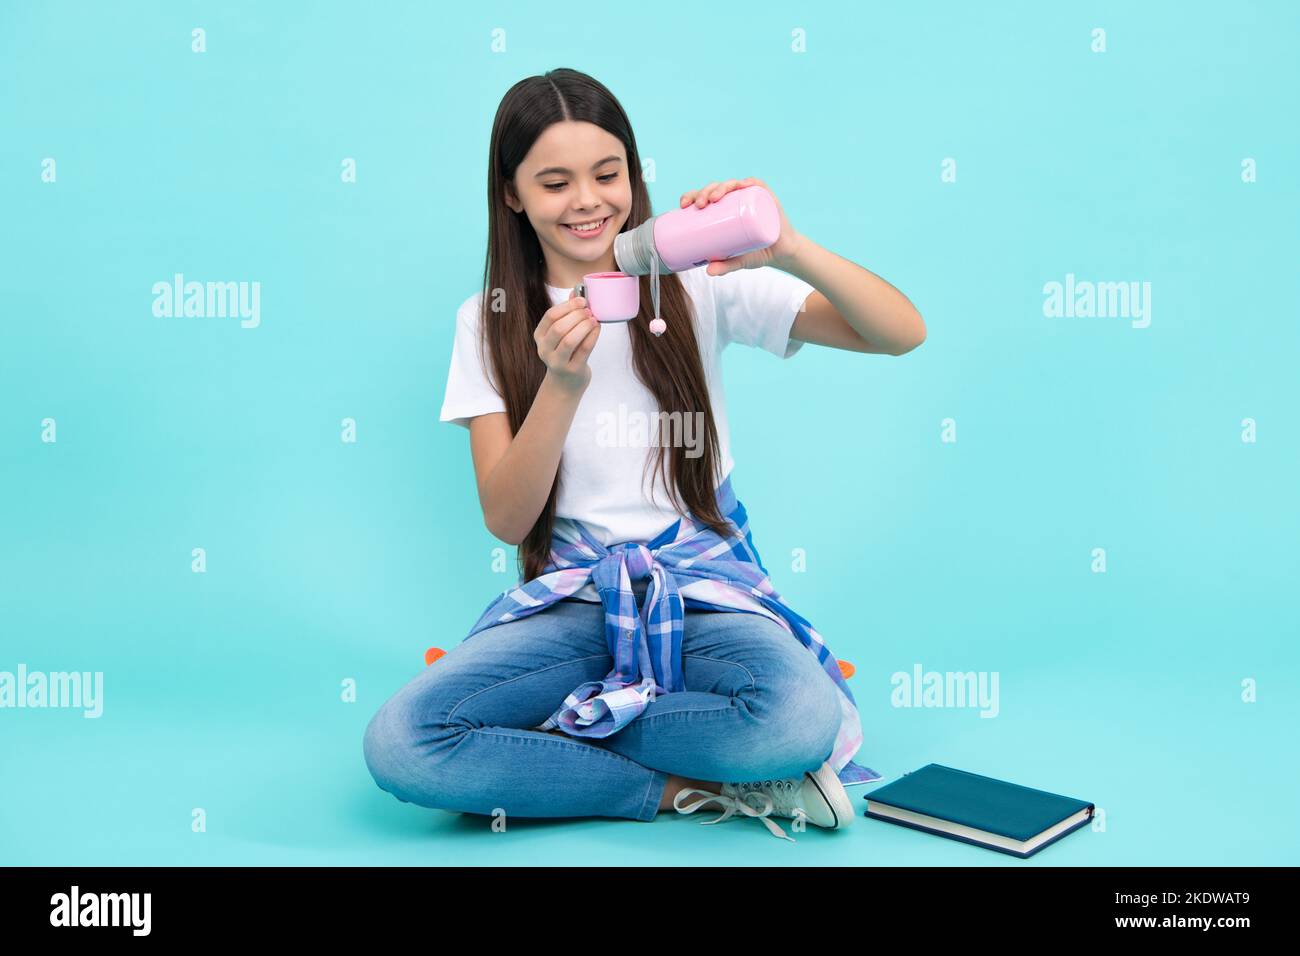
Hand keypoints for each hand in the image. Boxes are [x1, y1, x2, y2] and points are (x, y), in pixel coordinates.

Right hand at [535, 290, 598, 392]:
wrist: (565, 383)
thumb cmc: (565, 353)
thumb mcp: (561, 334)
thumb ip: (567, 314)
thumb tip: (576, 292)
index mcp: (540, 336)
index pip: (550, 316)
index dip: (567, 306)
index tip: (582, 300)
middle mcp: (545, 350)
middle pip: (559, 328)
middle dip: (576, 315)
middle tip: (589, 310)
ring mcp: (557, 362)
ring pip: (569, 340)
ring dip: (584, 326)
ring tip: (593, 319)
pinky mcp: (572, 370)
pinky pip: (584, 350)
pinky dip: (592, 337)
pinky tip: (597, 328)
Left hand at [678, 177, 804, 275]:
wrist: (781, 252)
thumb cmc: (755, 253)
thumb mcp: (738, 261)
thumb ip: (725, 266)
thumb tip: (708, 272)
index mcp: (723, 209)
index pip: (704, 197)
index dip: (691, 196)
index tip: (683, 205)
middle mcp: (735, 199)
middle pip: (716, 189)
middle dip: (704, 192)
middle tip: (699, 205)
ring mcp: (750, 196)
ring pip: (732, 185)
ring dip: (721, 187)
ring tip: (714, 198)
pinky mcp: (766, 197)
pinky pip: (757, 185)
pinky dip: (749, 182)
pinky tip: (741, 184)